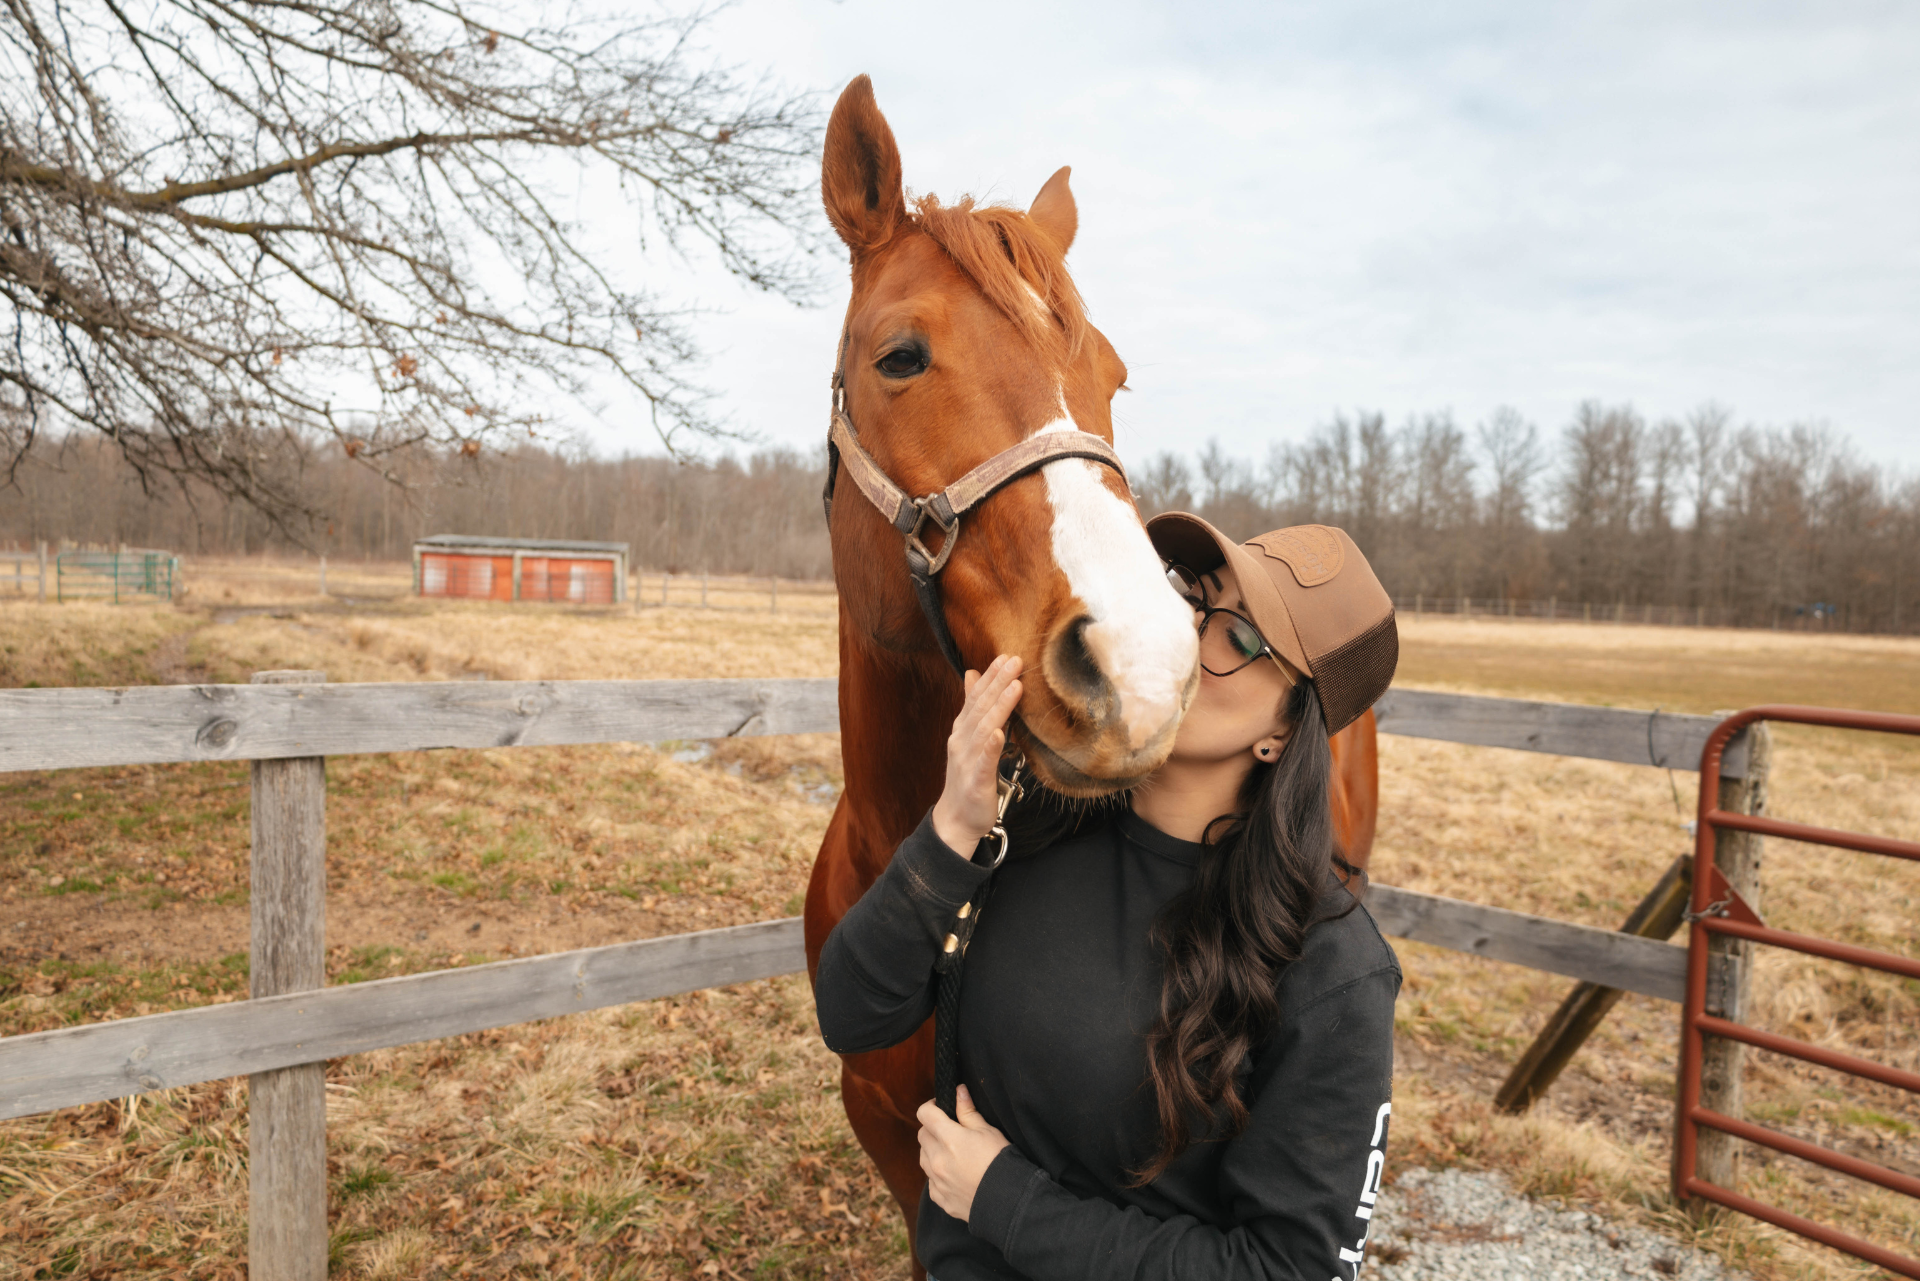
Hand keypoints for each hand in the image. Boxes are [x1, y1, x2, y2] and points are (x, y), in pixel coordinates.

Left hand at [916, 1085, 1011, 1221]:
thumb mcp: (989, 1131)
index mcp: (949, 1139)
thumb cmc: (1001, 1162)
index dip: (931, 1106)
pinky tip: (955, 1175)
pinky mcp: (940, 1198)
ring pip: (923, 1158)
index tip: (940, 1107)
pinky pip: (931, 1181)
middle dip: (932, 1129)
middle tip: (950, 1130)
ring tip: (953, 1154)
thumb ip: (968, 1112)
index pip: (925, 1114)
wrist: (1009, 1202)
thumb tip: (958, 1091)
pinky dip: (938, 1175)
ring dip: (932, 1151)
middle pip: (922, 1135)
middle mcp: (937, 1160)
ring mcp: (936, 1181)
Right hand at [930, 655, 1022, 856]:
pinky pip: (983, 762)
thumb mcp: (969, 737)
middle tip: (1015, 660)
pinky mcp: (976, 782)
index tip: (1007, 656)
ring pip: (984, 729)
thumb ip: (972, 706)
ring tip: (1015, 686)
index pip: (977, 697)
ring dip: (999, 706)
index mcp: (963, 730)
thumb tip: (972, 673)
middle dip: (998, 683)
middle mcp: (962, 741)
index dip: (991, 676)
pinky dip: (990, 747)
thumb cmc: (968, 776)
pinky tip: (999, 733)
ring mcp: (967, 761)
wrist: (956, 818)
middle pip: (981, 707)